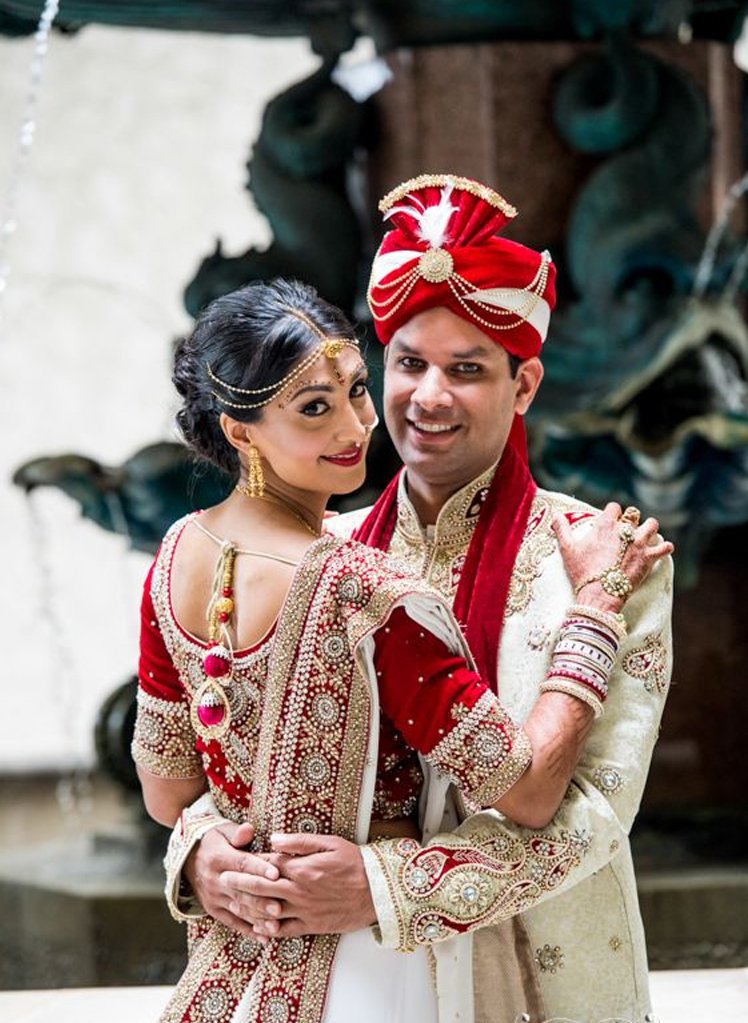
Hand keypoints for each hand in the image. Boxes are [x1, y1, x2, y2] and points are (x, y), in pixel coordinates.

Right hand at [183, 822, 282, 937]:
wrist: (187, 858)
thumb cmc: (214, 841)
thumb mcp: (223, 831)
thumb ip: (237, 833)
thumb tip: (248, 830)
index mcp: (219, 858)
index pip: (242, 864)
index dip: (259, 869)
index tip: (276, 874)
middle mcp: (215, 880)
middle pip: (241, 891)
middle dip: (261, 900)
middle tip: (280, 907)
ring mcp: (214, 898)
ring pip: (238, 910)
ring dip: (257, 919)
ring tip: (276, 925)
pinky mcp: (213, 910)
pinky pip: (232, 922)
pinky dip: (248, 930)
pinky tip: (265, 937)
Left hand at [220, 833, 375, 939]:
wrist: (377, 892)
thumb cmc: (355, 863)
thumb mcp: (330, 843)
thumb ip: (299, 842)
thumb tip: (273, 839)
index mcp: (301, 867)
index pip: (268, 863)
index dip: (251, 861)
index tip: (237, 858)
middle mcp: (298, 890)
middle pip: (261, 887)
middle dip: (239, 882)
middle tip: (222, 880)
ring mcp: (304, 910)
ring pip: (268, 910)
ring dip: (248, 907)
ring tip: (232, 903)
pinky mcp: (311, 926)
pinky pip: (284, 930)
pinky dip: (268, 929)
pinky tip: (257, 927)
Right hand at [552, 502, 673, 611]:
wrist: (599, 594)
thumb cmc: (582, 572)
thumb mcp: (567, 549)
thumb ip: (562, 529)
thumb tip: (555, 515)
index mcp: (605, 525)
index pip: (614, 507)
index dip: (613, 513)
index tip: (611, 520)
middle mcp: (624, 530)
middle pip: (634, 514)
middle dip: (631, 520)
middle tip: (627, 531)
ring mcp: (639, 543)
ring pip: (652, 525)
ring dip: (649, 529)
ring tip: (645, 535)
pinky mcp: (649, 558)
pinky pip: (664, 547)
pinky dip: (664, 547)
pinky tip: (661, 549)